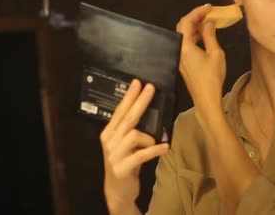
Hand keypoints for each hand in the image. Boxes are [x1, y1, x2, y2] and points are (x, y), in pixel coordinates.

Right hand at [100, 79, 168, 212]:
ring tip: (156, 143)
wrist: (118, 191)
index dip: (129, 97)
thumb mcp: (125, 145)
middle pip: (127, 118)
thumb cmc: (126, 163)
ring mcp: (114, 155)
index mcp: (109, 133)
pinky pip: (141, 155)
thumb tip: (150, 112)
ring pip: (134, 135)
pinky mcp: (122, 168)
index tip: (138, 82)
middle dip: (140, 102)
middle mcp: (110, 141)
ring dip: (148, 137)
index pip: (120, 111)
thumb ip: (132, 130)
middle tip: (151, 88)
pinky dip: (154, 150)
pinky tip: (165, 147)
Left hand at [176, 4, 226, 116]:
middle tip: (209, 13)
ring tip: (209, 23)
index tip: (209, 7)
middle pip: (182, 27)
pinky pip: (186, 43)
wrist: (206, 98)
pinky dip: (194, 36)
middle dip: (195, 18)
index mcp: (185, 45)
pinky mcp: (183, 61)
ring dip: (195, 27)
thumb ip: (210, 35)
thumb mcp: (215, 53)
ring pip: (184, 35)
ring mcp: (179, 56)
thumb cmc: (212, 76)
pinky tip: (205, 36)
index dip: (197, 12)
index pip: (187, 22)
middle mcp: (179, 49)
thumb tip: (208, 23)